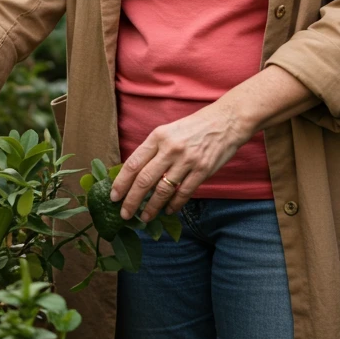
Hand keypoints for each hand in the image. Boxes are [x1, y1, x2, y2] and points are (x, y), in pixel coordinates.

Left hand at [108, 99, 252, 221]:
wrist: (225, 121)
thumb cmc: (194, 127)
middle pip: (144, 180)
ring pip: (163, 190)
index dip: (121, 182)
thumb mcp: (169, 131)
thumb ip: (153, 150)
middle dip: (131, 201)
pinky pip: (183, 193)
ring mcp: (187, 160)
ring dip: (152, 207)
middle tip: (124, 214)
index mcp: (158, 136)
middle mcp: (170, 148)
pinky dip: (174, 205)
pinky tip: (168, 211)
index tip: (114, 196)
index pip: (134, 163)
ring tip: (145, 217)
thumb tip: (135, 174)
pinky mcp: (202, 170)